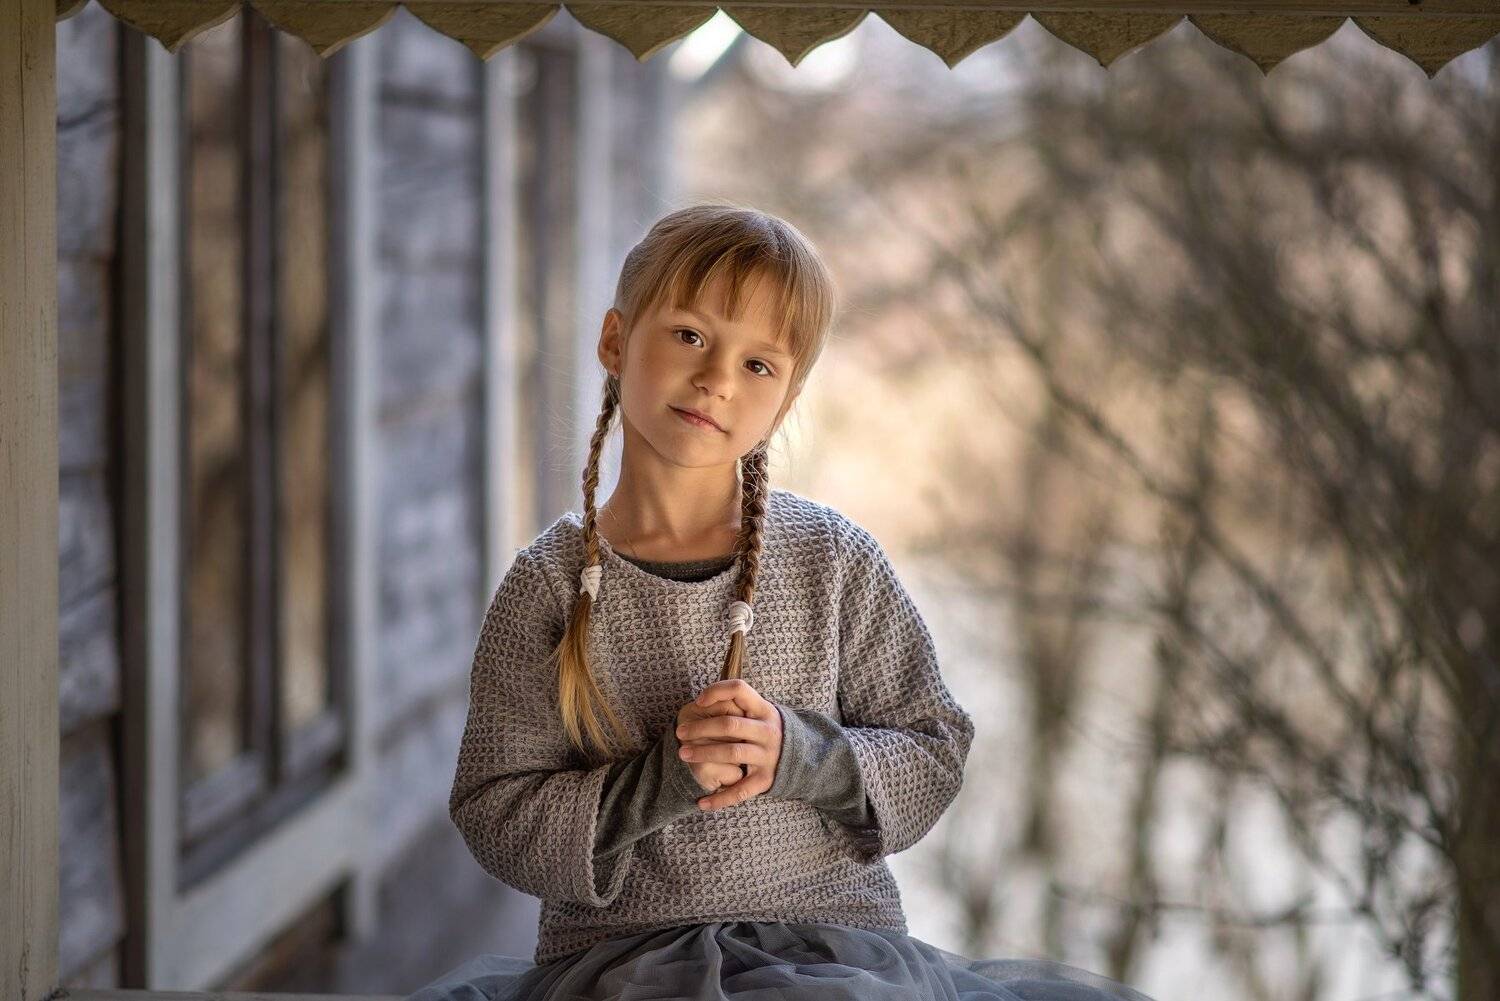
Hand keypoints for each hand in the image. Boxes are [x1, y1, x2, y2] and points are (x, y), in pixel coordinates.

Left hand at [674, 679, 783, 810]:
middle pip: (729, 725)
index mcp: (764, 710)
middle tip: (680, 732)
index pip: (740, 689)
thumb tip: (702, 698)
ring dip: (704, 753)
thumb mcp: (759, 711)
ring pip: (731, 753)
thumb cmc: (765, 729)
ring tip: (683, 754)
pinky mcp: (765, 779)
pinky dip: (720, 798)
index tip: (698, 702)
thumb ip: (736, 702)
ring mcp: (768, 756)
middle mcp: (767, 731)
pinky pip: (740, 790)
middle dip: (700, 728)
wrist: (800, 756)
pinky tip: (701, 803)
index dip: (716, 692)